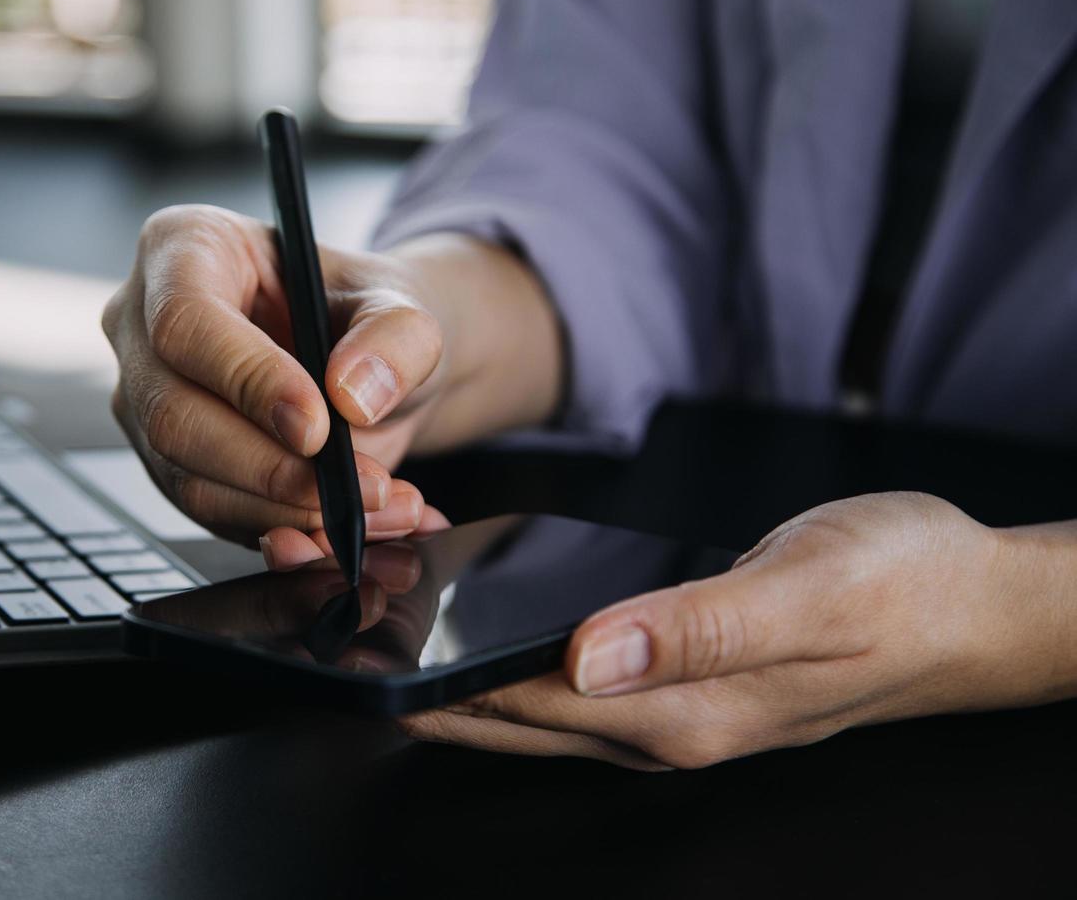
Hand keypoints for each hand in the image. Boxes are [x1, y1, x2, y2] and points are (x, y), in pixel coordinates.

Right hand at [102, 205, 448, 543]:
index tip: (317, 425)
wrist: (371, 370)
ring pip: (189, 478)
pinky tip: (346, 524)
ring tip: (377, 506)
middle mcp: (144, 324)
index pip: (185, 321)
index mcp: (185, 247)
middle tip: (359, 485)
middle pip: (173, 414)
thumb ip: (394, 338)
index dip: (247, 380)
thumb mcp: (405, 306)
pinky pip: (211, 514)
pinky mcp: (168, 463)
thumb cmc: (366, 315)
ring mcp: (147, 399)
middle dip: (271, 466)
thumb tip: (353, 392)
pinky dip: (286, 531)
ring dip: (288, 510)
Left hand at [398, 492, 1076, 768]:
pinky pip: (571, 678)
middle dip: (419, 683)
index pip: (517, 705)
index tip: (354, 647)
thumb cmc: (900, 586)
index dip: (430, 681)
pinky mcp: (683, 682)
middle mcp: (660, 726)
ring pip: (532, 701)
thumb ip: (694, 629)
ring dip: (457, 671)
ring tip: (388, 620)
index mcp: (678, 711)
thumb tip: (584, 658)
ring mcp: (671, 711)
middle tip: (340, 629)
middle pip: (506, 715)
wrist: (973, 605)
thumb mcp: (804, 592)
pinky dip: (512, 654)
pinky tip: (485, 619)